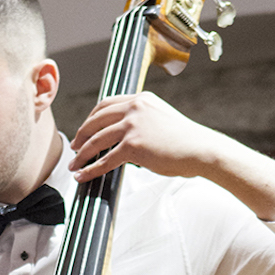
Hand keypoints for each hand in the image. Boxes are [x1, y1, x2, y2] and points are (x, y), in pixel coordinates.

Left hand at [69, 94, 274, 253]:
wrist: (201, 150)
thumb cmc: (185, 141)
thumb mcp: (161, 121)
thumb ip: (143, 122)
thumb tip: (125, 137)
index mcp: (141, 99)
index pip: (106, 104)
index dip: (91, 117)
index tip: (84, 129)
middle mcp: (134, 107)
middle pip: (96, 119)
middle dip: (82, 134)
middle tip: (74, 147)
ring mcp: (132, 125)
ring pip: (96, 139)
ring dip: (82, 153)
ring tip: (74, 164)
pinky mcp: (133, 145)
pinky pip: (104, 159)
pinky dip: (90, 169)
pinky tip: (82, 176)